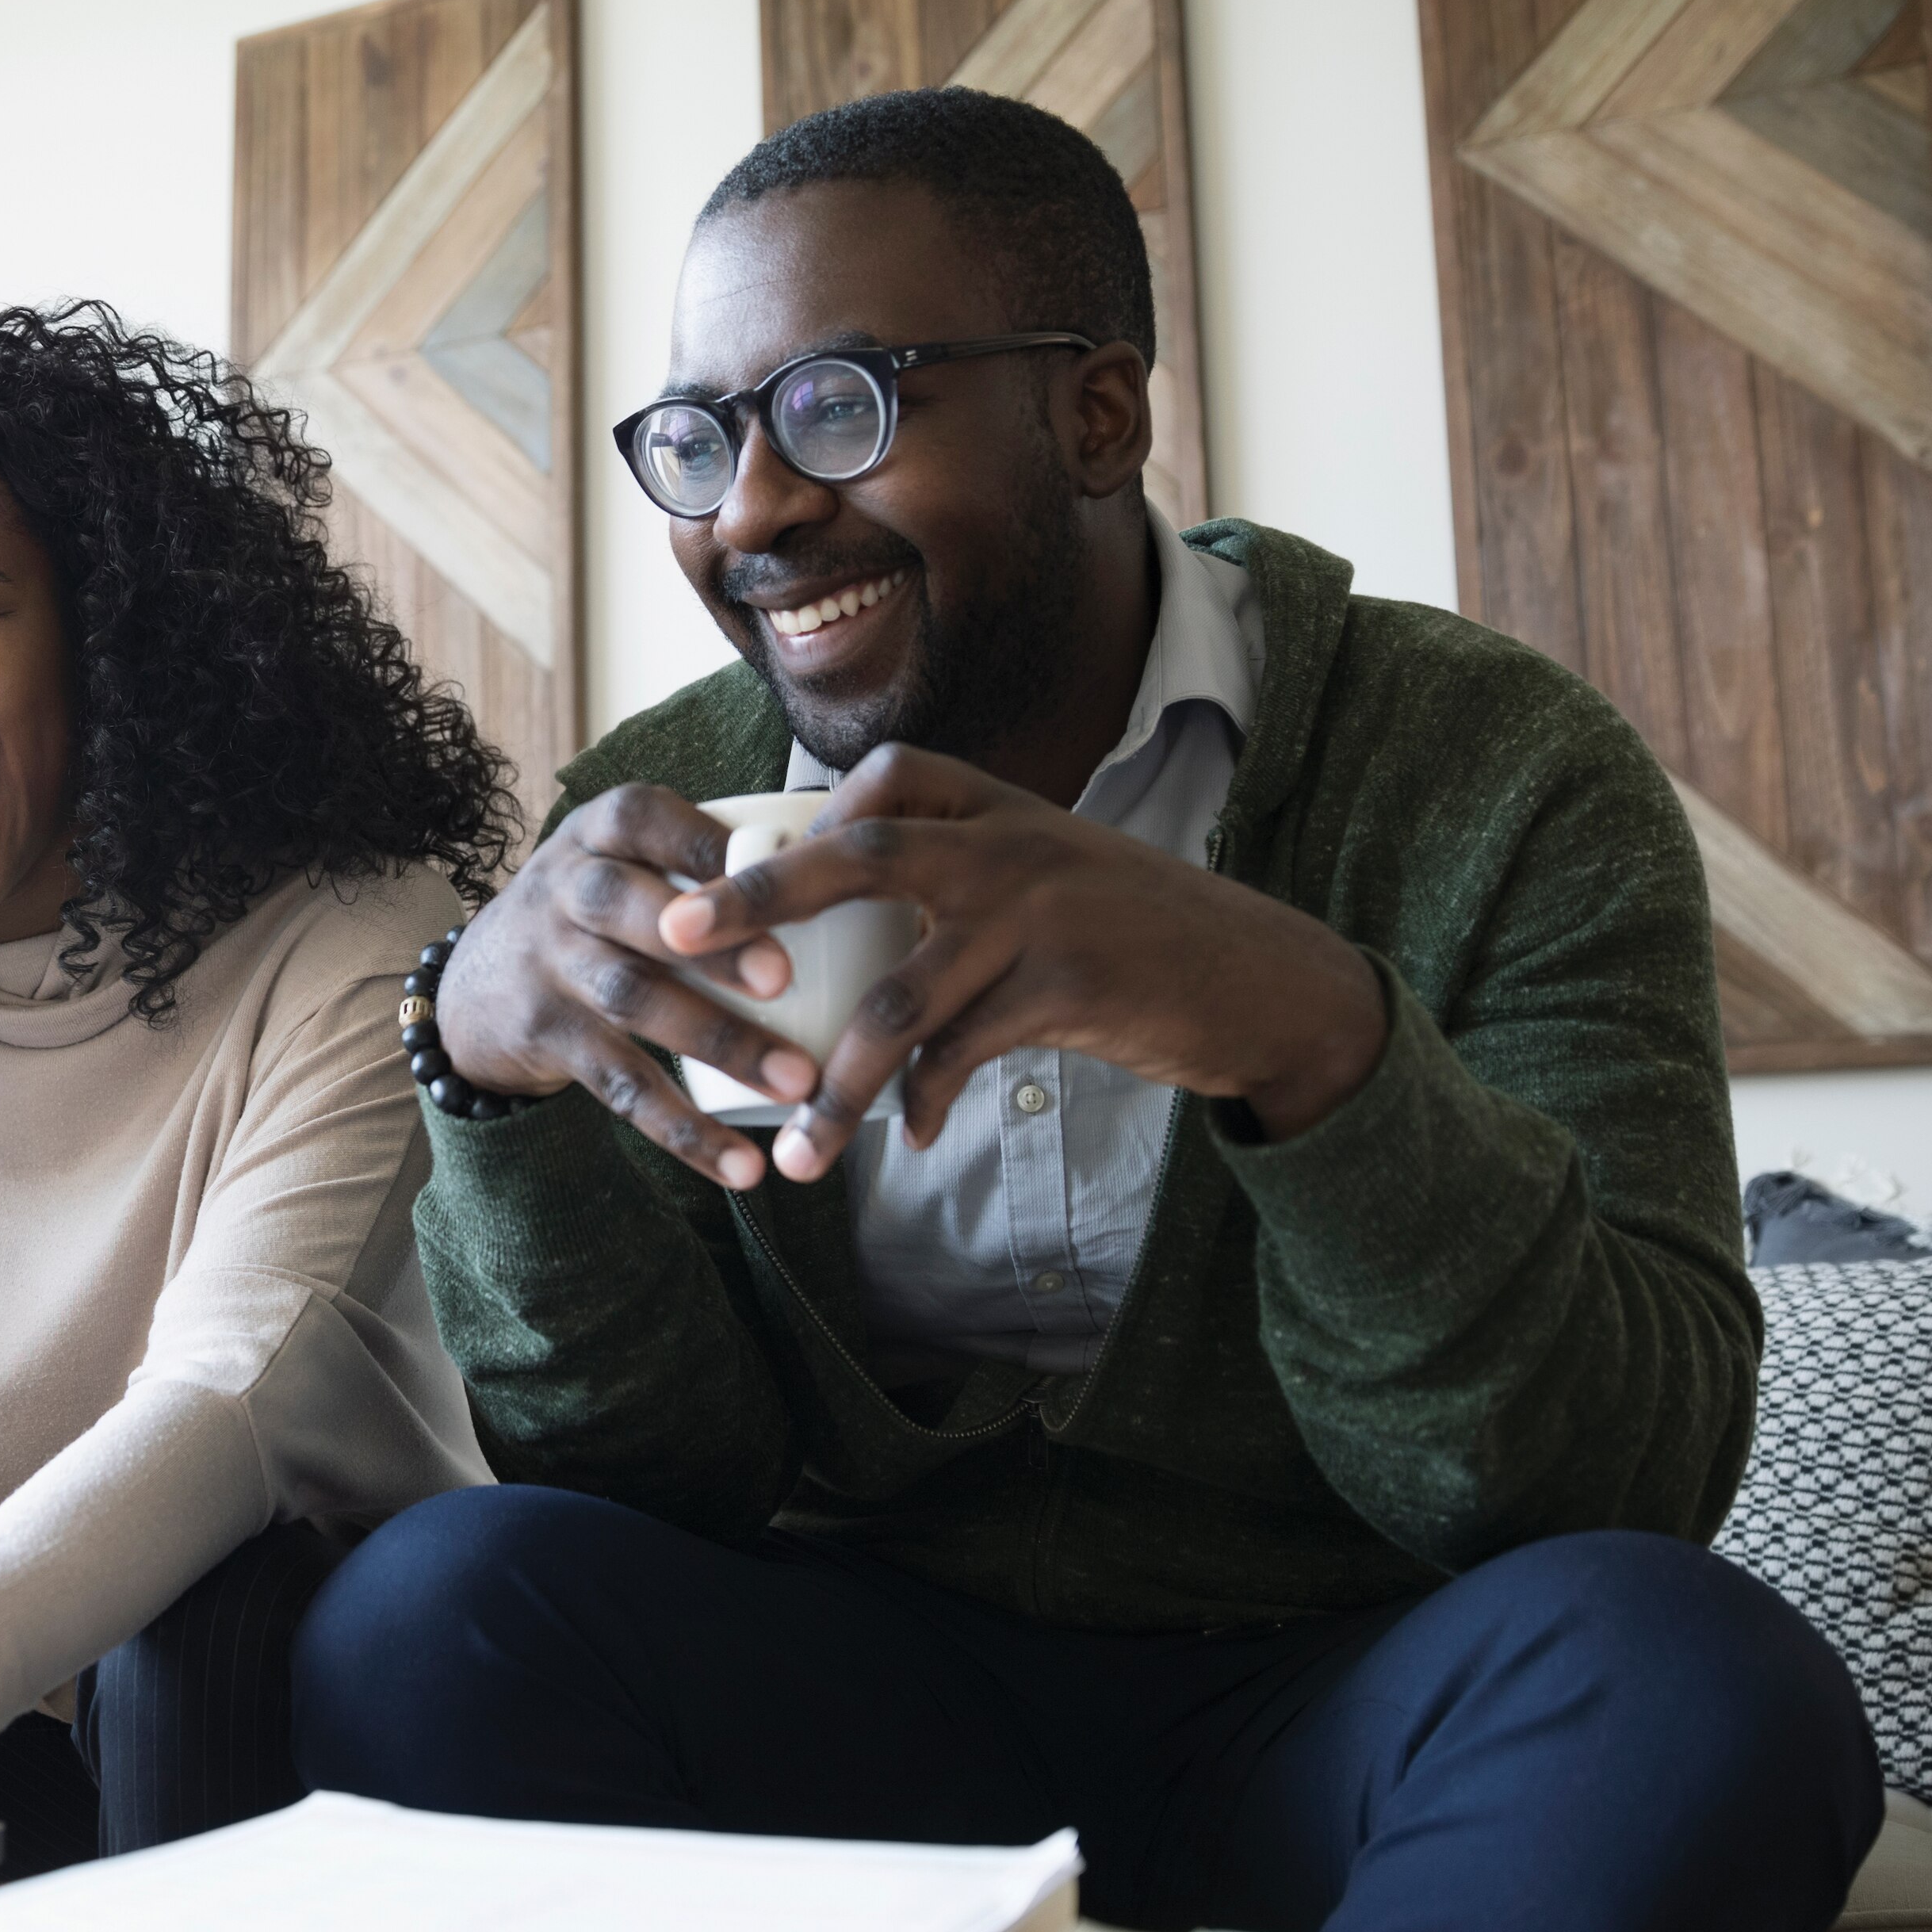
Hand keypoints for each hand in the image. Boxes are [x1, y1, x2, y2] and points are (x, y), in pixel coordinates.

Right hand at [432, 784, 828, 1190]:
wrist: (474, 987)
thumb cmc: (596, 914)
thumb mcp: (624, 860)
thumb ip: (702, 862)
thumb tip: (843, 882)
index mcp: (598, 833)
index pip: (645, 819)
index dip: (705, 847)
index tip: (780, 870)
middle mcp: (565, 890)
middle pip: (632, 910)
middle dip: (712, 946)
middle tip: (785, 980)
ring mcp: (550, 965)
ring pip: (634, 1000)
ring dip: (719, 1041)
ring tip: (795, 1081)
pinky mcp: (547, 1038)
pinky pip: (621, 1087)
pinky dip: (684, 1131)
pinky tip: (740, 1166)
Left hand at [652, 743, 1385, 1181]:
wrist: (1260, 979)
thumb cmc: (1138, 932)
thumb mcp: (1052, 872)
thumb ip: (962, 878)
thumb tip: (849, 923)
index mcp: (1000, 805)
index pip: (881, 780)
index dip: (803, 824)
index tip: (742, 875)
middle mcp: (1012, 845)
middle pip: (859, 856)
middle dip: (755, 898)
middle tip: (671, 938)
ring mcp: (1038, 916)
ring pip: (898, 999)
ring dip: (837, 1086)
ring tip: (797, 1151)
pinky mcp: (1066, 990)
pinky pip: (960, 1056)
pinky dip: (924, 1103)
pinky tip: (911, 1136)